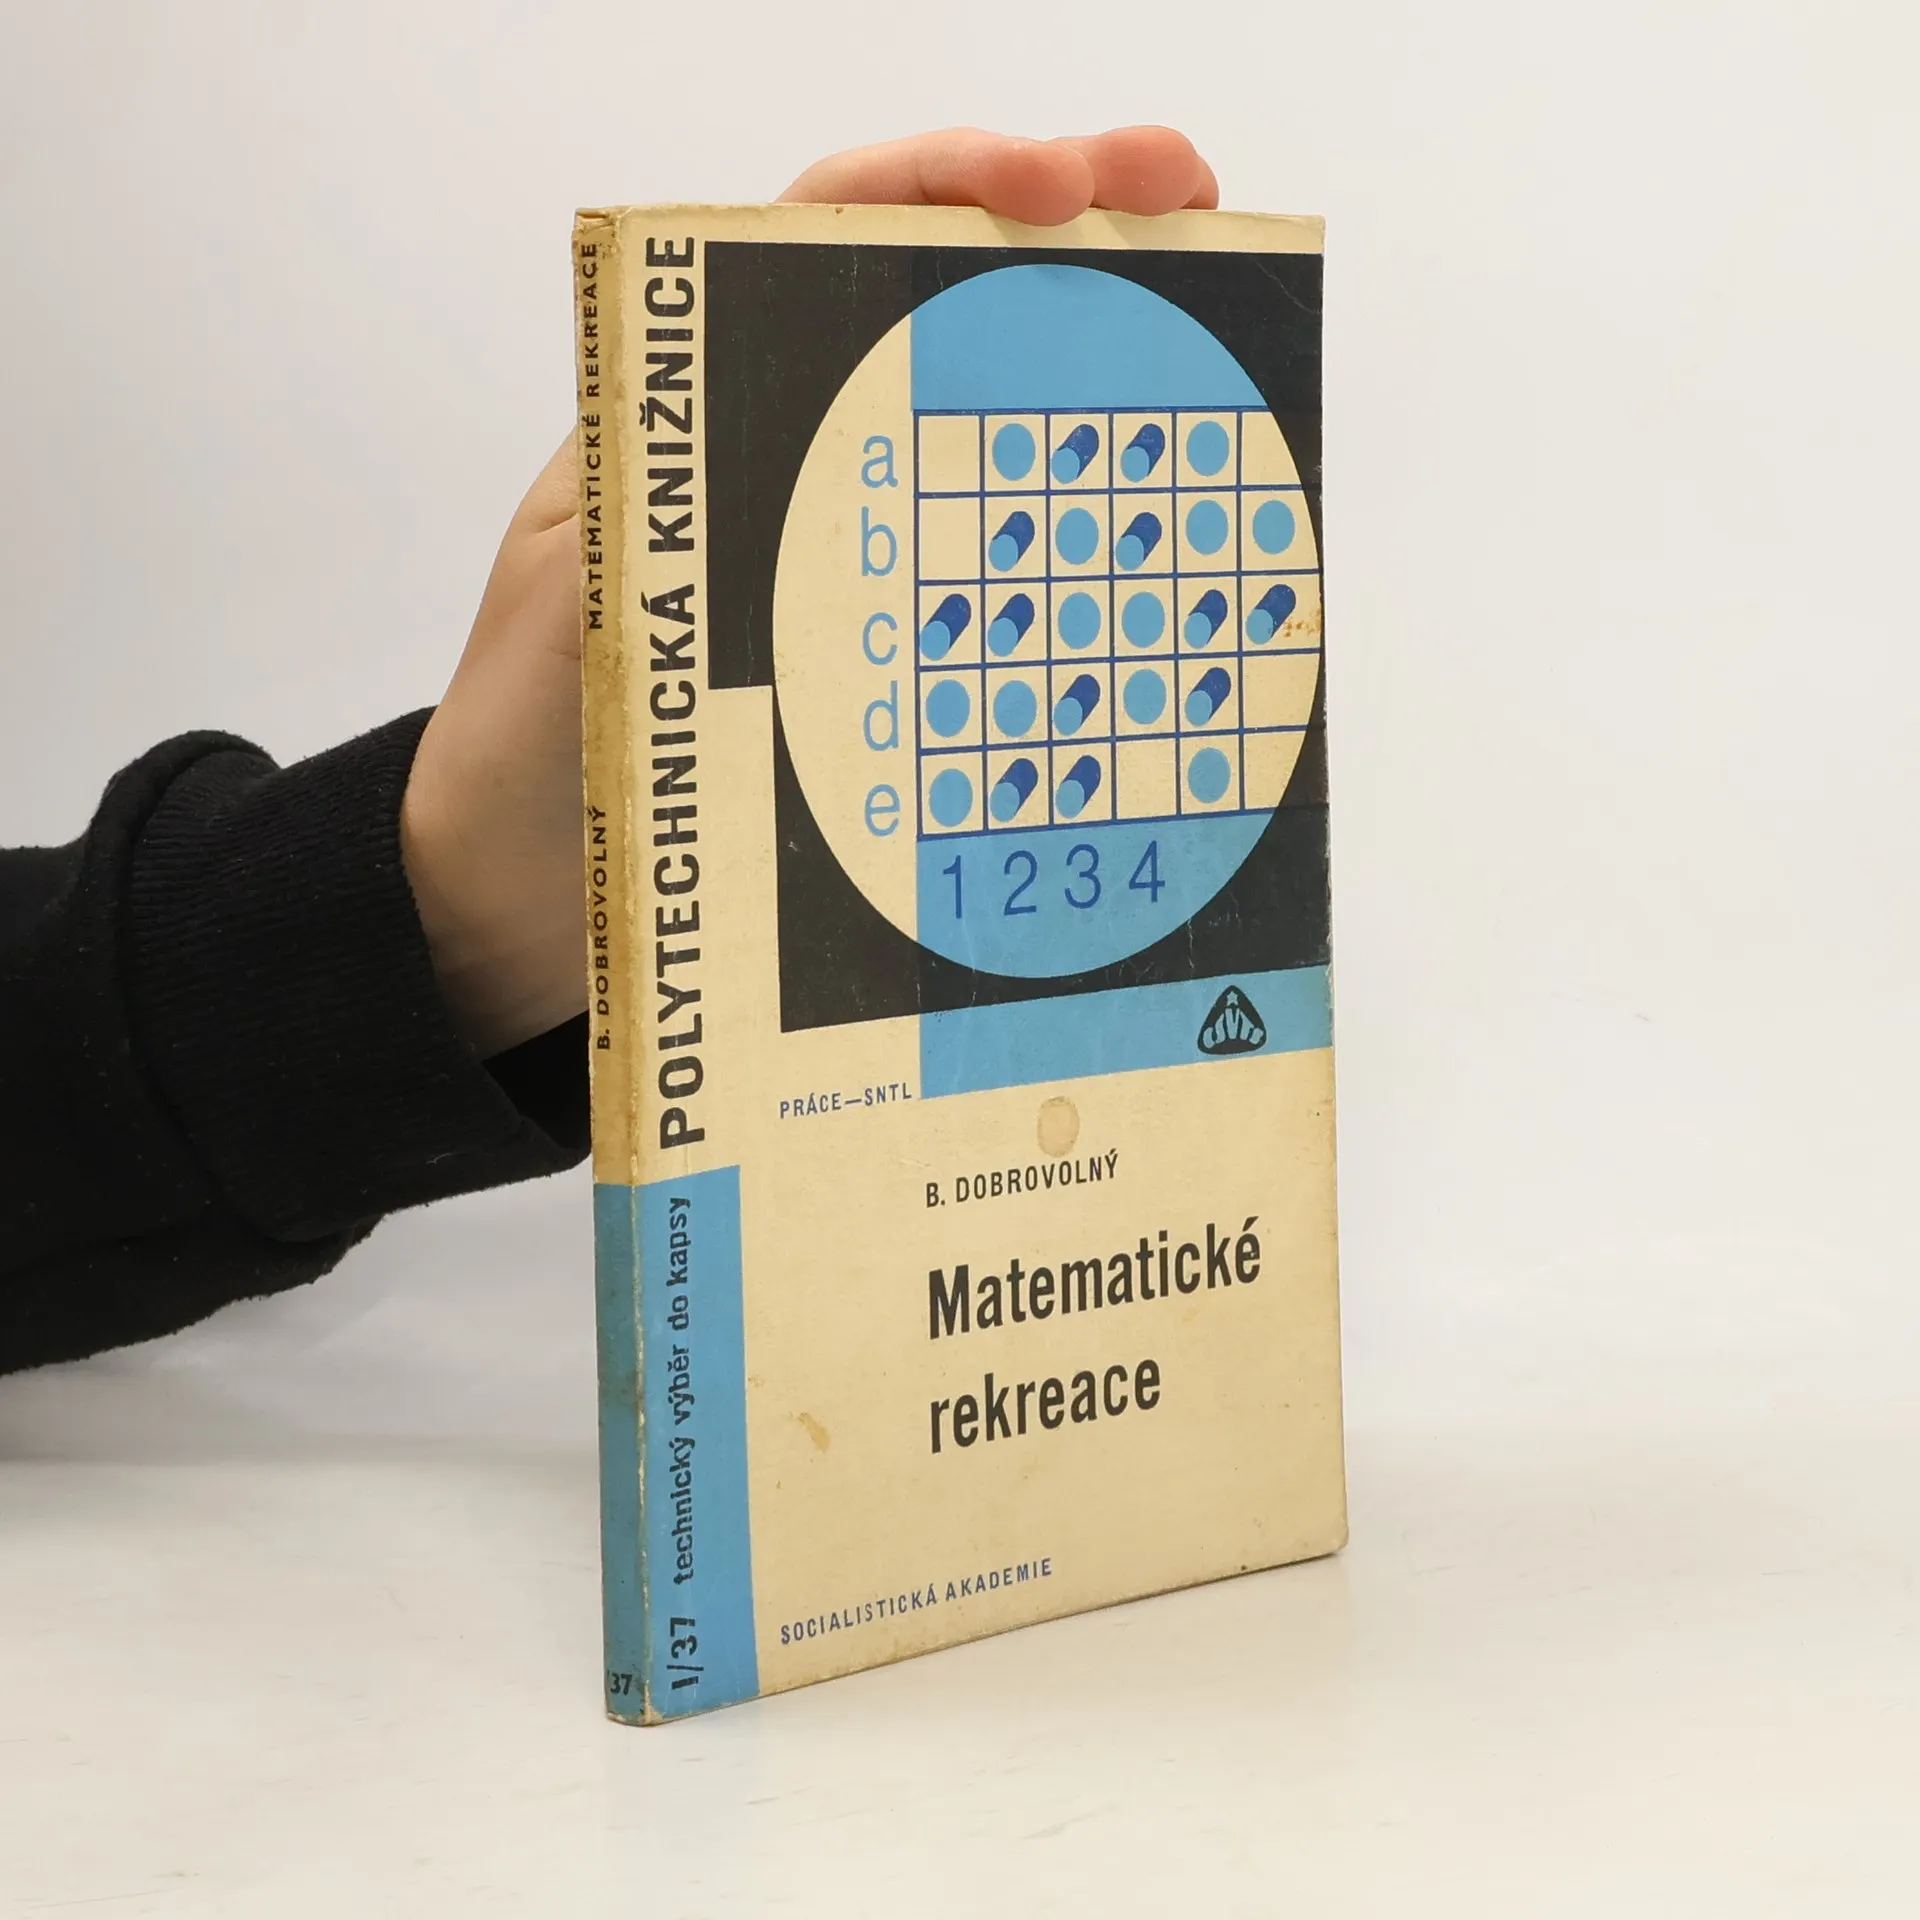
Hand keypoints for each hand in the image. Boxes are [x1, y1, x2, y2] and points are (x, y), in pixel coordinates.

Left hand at [400, 127, 1217, 1057]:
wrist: (520, 889)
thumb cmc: (527, 745)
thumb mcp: (580, 599)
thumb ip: (668, 510)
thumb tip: (794, 437)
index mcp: (698, 408)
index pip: (828, 228)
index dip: (944, 180)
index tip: (1055, 188)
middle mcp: (783, 458)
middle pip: (936, 296)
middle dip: (1065, 227)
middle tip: (1189, 197)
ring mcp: (842, 556)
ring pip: (981, 425)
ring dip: (1092, 365)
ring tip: (1216, 329)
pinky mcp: (877, 659)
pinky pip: (988, 581)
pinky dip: (1068, 544)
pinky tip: (1145, 544)